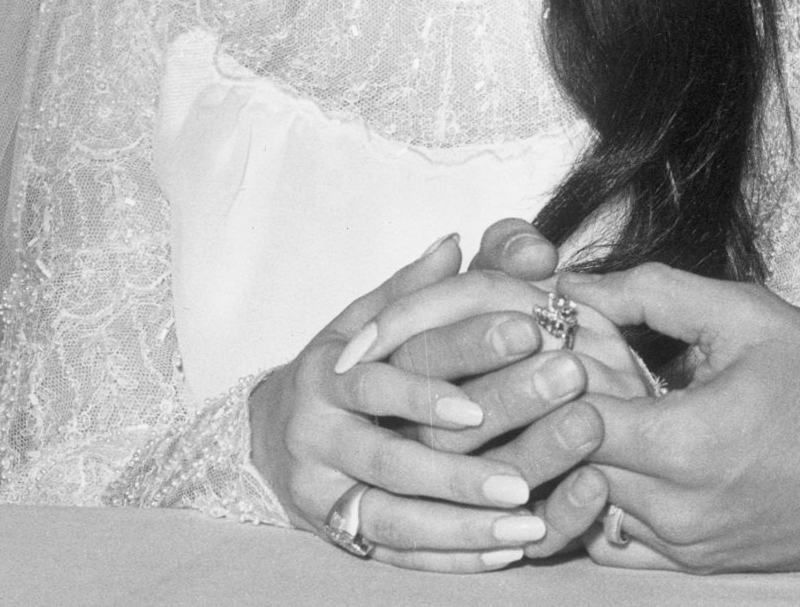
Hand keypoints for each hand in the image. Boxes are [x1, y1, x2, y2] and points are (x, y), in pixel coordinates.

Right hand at [246, 233, 568, 572]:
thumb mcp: (366, 318)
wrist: (268, 434)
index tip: (520, 347)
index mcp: (332, 373)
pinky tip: (507, 549)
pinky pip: (395, 555)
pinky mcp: (336, 535)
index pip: (391, 372)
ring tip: (529, 517)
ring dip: (462, 522)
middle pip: (392, 458)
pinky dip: (452, 555)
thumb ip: (413, 288)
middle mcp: (319, 437)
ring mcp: (322, 494)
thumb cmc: (343, 367)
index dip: (450, 365)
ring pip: (394, 517)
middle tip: (531, 469)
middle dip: (463, 466)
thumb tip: (455, 243)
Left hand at [558, 264, 799, 572]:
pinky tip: (639, 455)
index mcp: (685, 445)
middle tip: (577, 375)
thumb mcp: (746, 314)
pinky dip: (616, 498)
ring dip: (588, 459)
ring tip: (611, 411)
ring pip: (593, 504)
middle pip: (572, 466)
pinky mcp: (702, 563)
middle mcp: (678, 511)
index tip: (564, 345)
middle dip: (563, 417)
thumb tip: (576, 286)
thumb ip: (652, 293)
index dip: (554, 378)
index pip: (570, 419)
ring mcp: (688, 546)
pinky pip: (624, 539)